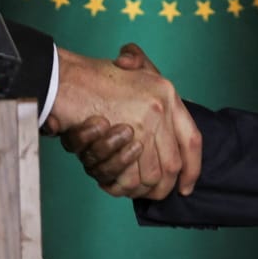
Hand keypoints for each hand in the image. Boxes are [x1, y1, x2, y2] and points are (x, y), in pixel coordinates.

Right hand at [45, 44, 199, 199]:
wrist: (65, 78)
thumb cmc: (93, 76)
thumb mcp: (128, 65)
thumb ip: (140, 68)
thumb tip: (141, 85)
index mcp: (167, 92)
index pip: (192, 140)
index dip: (192, 168)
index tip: (186, 186)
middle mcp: (161, 108)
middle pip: (172, 164)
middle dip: (163, 186)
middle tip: (152, 194)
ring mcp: (145, 123)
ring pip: (152, 174)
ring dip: (139, 187)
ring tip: (128, 187)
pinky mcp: (127, 138)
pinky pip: (132, 176)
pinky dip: (123, 186)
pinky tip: (113, 183)